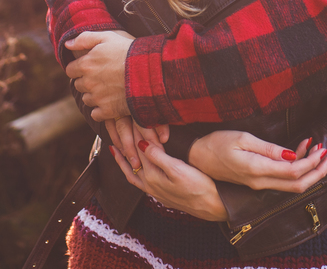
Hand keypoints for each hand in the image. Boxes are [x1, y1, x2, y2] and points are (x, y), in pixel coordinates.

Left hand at [65, 30, 134, 119]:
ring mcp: (97, 98)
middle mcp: (88, 82)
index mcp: (85, 64)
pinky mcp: (107, 111)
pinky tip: (111, 101)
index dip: (79, 68)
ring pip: (87, 99)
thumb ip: (85, 39)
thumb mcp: (107, 37)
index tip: (90, 67)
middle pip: (78, 85)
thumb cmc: (129, 51)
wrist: (150, 71)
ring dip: (94, 95)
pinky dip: (101, 110)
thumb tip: (67, 44)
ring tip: (108, 88)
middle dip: (87, 81)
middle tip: (102, 77)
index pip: (70, 70)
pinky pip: (96, 114)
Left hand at [110, 140, 225, 221]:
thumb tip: (141, 143)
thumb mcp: (178, 169)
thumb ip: (158, 157)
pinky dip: (133, 170)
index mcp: (152, 177)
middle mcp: (149, 185)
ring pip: (132, 174)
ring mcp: (155, 191)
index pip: (138, 151)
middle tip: (115, 131)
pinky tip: (137, 167)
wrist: (212, 206)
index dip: (134, 134)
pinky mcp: (162, 194)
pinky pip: (139, 179)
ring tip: (115, 150)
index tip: (129, 120)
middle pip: (131, 162)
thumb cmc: (198, 187)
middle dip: (123, 146)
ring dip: (123, 161)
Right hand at [188, 132, 326, 192]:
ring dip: (309, 170)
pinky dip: (296, 169)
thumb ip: (268, 149)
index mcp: (257, 170)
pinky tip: (299, 152)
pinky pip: (282, 180)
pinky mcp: (257, 182)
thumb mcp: (242, 138)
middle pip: (298, 185)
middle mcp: (260, 182)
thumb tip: (292, 155)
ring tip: (317, 150)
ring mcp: (258, 185)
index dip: (312, 162)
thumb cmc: (217, 144)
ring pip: (292, 184)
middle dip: (317, 171)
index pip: (294, 172)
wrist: (197, 158)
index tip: (321, 148)